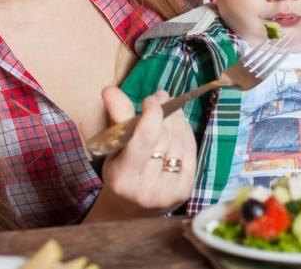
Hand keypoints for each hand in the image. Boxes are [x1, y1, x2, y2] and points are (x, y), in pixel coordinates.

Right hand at [83, 87, 196, 221]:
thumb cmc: (119, 173)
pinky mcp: (184, 191)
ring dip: (177, 120)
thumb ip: (117, 117)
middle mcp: (146, 188)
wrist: (131, 209)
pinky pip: (190, 153)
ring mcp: (167, 192)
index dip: (152, 113)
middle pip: (164, 138)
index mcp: (122, 177)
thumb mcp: (113, 148)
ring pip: (179, 143)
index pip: (144, 138)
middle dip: (165, 112)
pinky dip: (186, 134)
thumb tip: (110, 89)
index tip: (150, 100)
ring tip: (170, 109)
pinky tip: (180, 126)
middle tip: (162, 98)